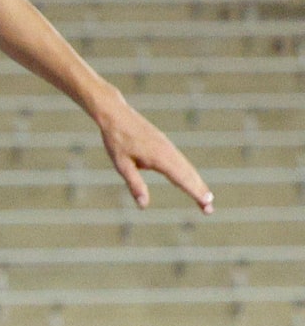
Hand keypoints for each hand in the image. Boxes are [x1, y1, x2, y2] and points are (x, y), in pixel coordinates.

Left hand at [97, 98, 212, 212]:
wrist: (117, 116)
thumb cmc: (117, 141)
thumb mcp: (122, 166)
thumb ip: (135, 185)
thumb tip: (144, 205)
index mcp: (160, 157)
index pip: (181, 178)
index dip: (194, 192)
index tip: (207, 202)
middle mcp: (169, 152)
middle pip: (189, 174)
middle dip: (200, 191)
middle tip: (209, 209)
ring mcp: (169, 147)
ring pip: (187, 167)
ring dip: (197, 183)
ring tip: (206, 199)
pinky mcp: (166, 145)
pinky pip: (181, 161)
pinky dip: (189, 173)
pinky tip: (192, 181)